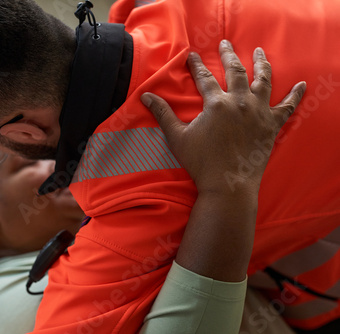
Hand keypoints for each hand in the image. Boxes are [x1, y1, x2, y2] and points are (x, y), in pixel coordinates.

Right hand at [141, 40, 305, 194]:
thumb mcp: (177, 137)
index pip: (204, 77)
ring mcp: (259, 112)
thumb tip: (145, 96)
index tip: (192, 55)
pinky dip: (296, 95)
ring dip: (261, 63)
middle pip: (235, 71)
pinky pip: (288, 106)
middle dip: (229, 55)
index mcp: (217, 104)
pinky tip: (303, 84)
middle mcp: (240, 102)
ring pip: (263, 80)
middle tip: (225, 44)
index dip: (197, 64)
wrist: (228, 185)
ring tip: (260, 51)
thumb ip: (162, 114)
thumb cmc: (201, 163)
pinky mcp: (272, 125)